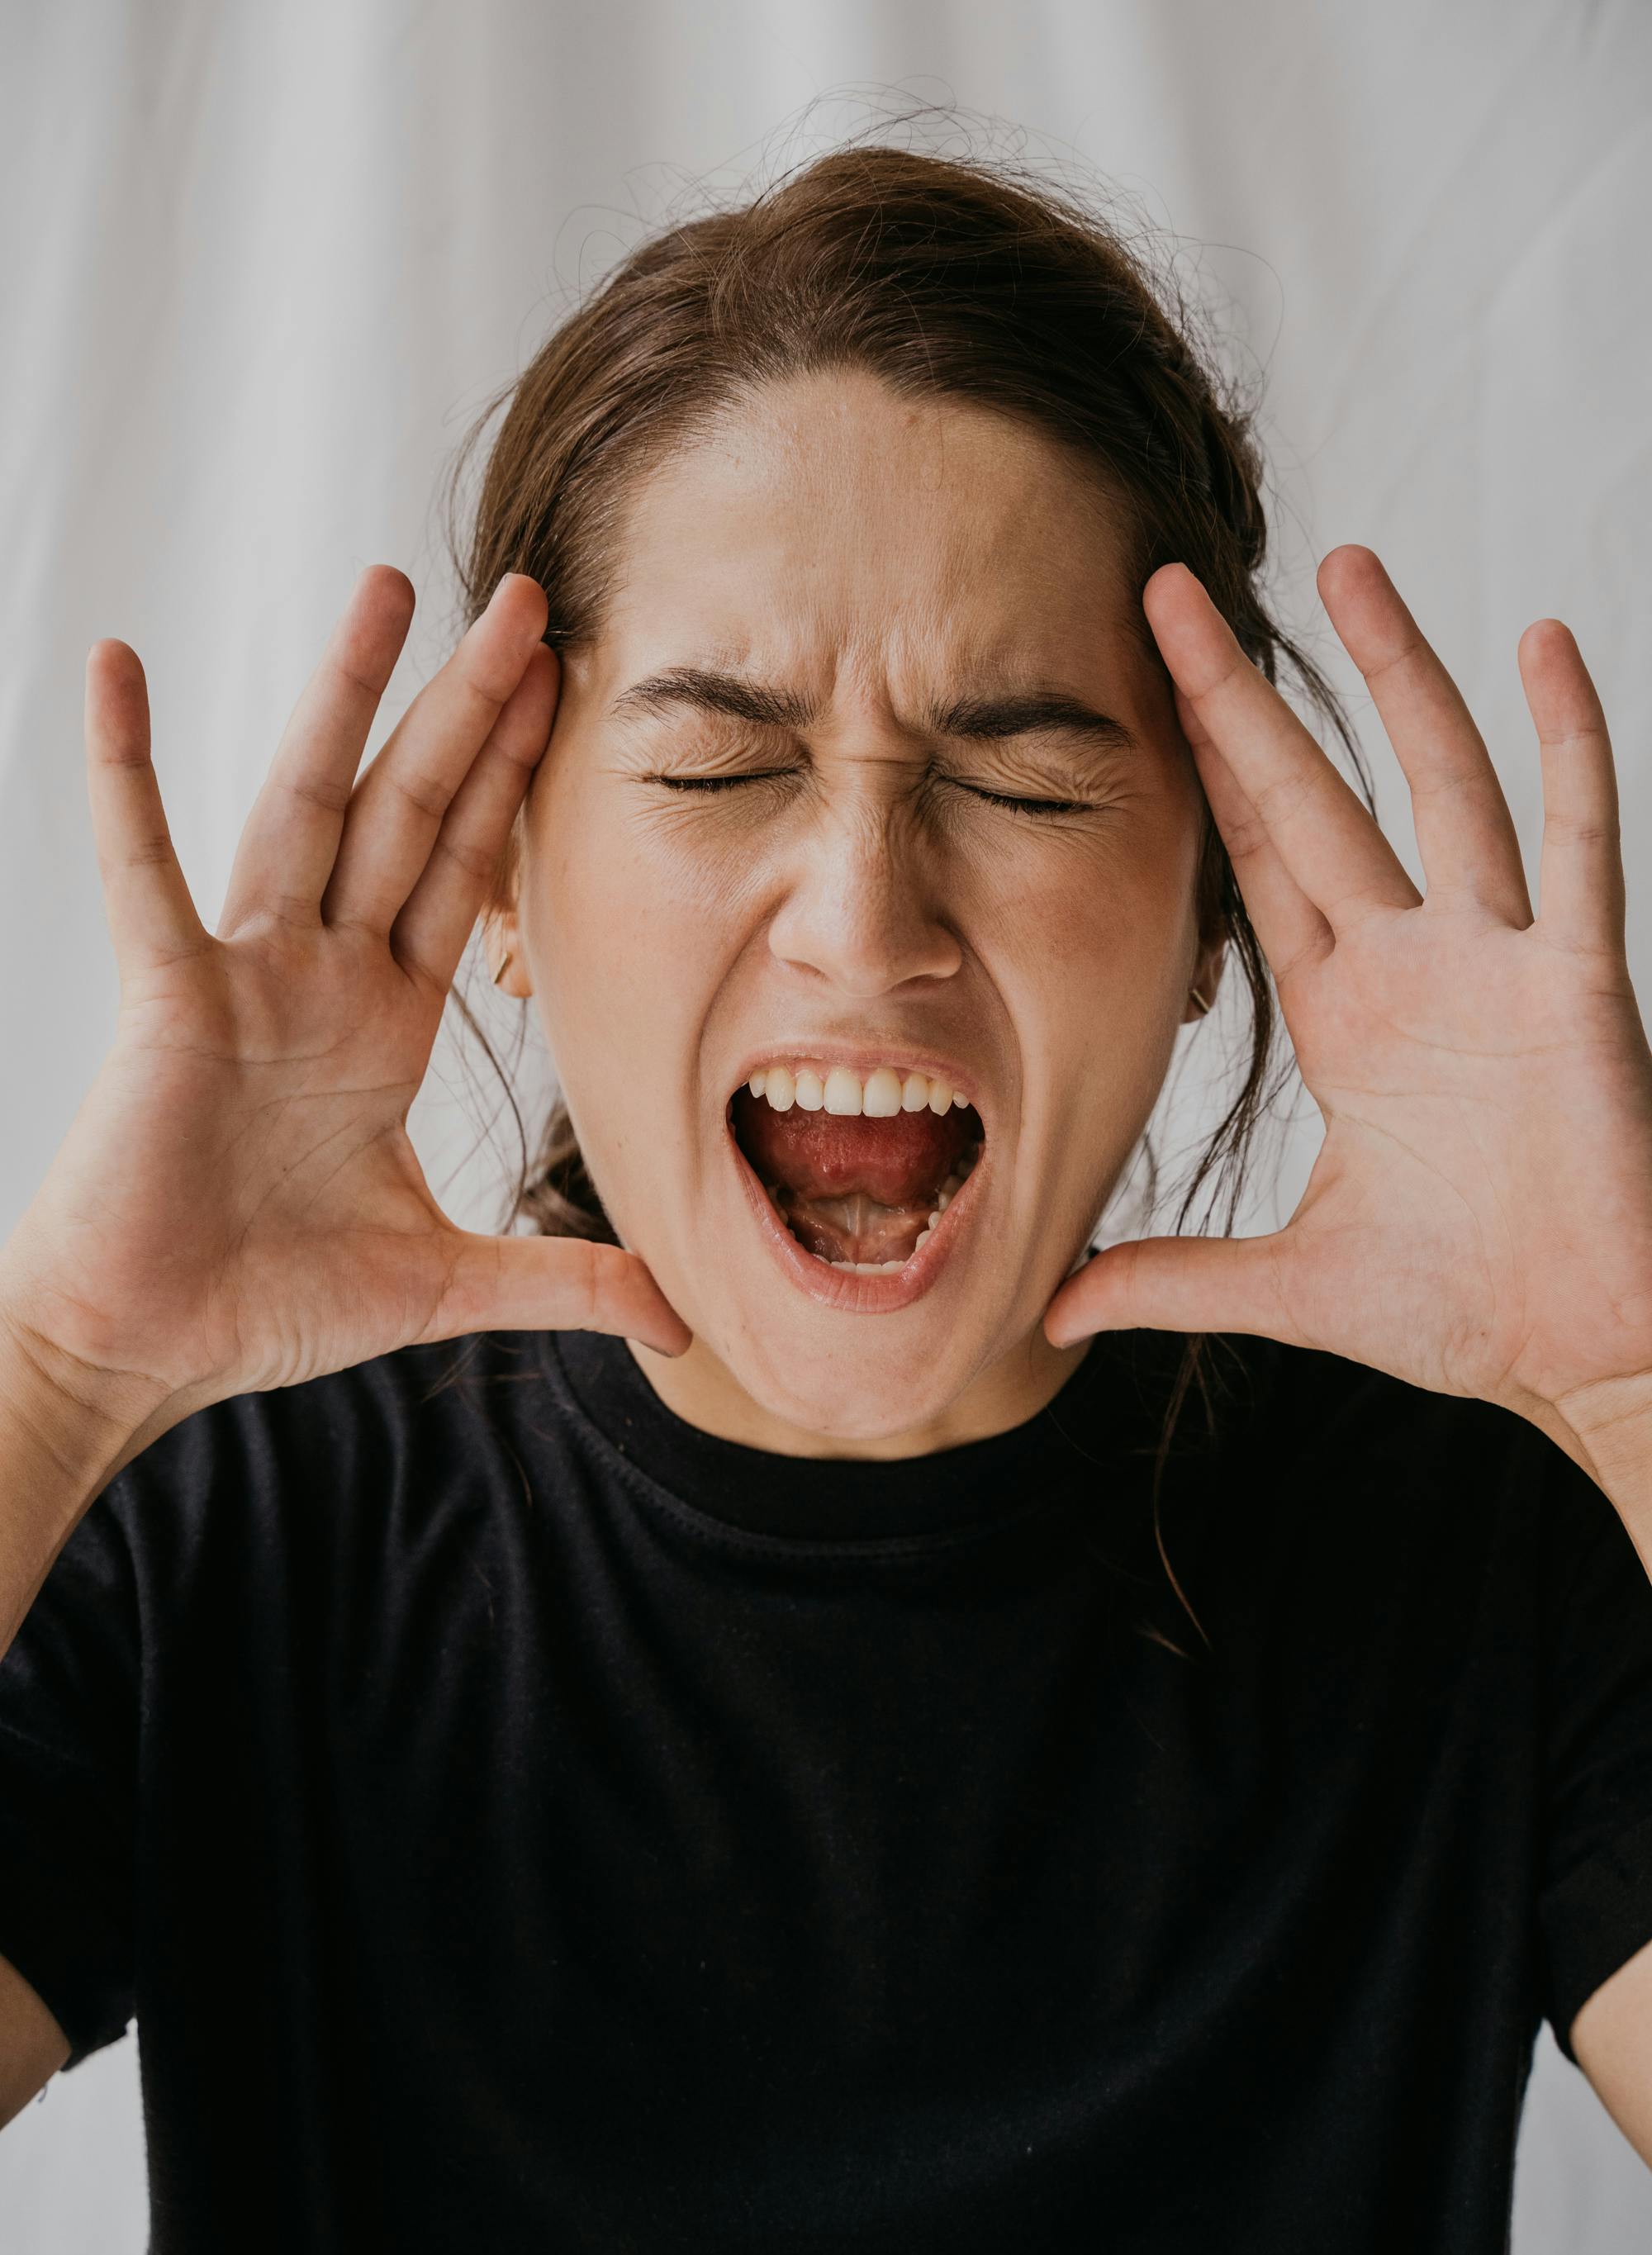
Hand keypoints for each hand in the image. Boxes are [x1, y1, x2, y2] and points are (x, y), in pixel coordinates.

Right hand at [1, 566, 688, 1424]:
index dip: (516, 780)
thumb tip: (678, 1317)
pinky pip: (146, 870)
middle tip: (524, 597)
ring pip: (308, 808)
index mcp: (384, 1023)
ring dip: (346, 698)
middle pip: (409, 811)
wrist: (146, 1348)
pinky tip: (119, 668)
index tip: (565, 687)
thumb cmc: (267, 1304)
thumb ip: (560, 1282)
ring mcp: (245, 977)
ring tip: (389, 587)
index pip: (465, 872)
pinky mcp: (171, 1000)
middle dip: (468, 707)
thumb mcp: (443, 1283)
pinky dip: (127, 772)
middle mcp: (322, 979)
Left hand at [1045, 546, 1651, 1463]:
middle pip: (1314, 798)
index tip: (1144, 687)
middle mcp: (1415, 966)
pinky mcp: (1579, 982)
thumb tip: (1053, 1305)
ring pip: (1441, 783)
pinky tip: (1541, 642)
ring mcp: (1500, 961)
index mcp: (1346, 1019)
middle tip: (1173, 590)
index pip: (1257, 864)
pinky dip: (1570, 740)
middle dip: (1244, 697)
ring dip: (1395, 675)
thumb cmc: (1460, 1310)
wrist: (1579, 1346)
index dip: (1203, 775)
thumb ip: (1173, 1278)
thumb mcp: (1289, 1285)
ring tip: (1344, 562)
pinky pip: (1581, 840)